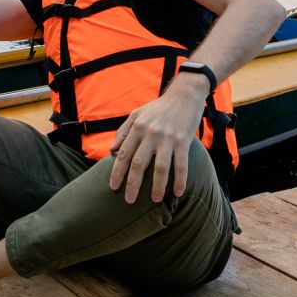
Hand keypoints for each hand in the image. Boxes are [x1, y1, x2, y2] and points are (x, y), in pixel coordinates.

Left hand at [106, 77, 205, 202]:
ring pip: (160, 168)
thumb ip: (124, 131)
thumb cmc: (159, 107)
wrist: (184, 95)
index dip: (117, 171)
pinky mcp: (183, 141)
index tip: (113, 187)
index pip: (124, 153)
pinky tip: (177, 193)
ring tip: (154, 200)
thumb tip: (112, 149)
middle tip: (128, 201)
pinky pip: (181, 164)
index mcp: (138, 128)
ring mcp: (168, 138)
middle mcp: (151, 134)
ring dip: (157, 186)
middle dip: (132, 184)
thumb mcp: (137, 114)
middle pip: (139, 164)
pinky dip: (180, 180)